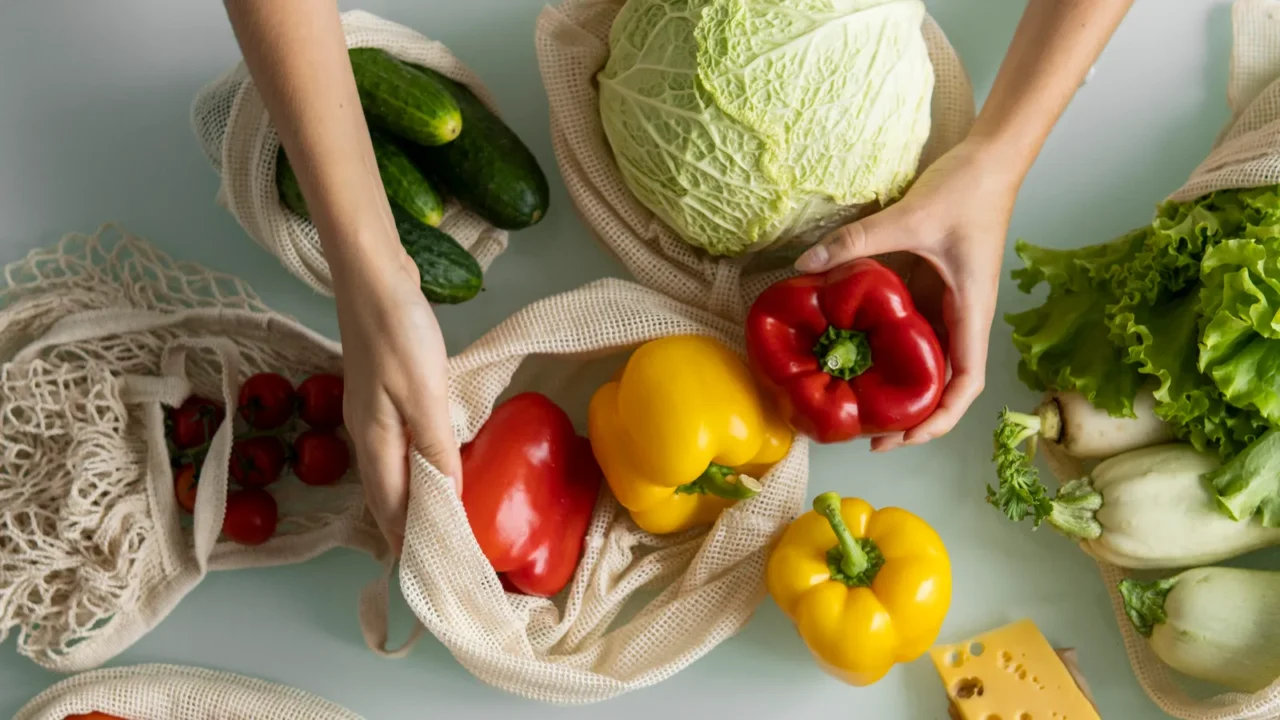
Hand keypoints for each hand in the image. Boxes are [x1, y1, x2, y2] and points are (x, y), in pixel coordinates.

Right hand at [331, 242, 461, 553]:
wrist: (372, 274)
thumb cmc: (397, 332)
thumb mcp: (423, 394)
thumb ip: (435, 449)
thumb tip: (446, 502)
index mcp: (374, 441)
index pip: (391, 508)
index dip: (408, 542)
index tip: (429, 573)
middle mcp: (367, 433)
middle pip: (387, 494)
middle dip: (408, 528)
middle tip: (440, 555)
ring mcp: (372, 412)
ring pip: (392, 470)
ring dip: (413, 498)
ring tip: (441, 521)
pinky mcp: (384, 391)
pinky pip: (400, 444)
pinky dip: (417, 465)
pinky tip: (436, 463)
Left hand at [795, 138, 1019, 451]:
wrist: (990, 158)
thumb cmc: (966, 189)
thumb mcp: (910, 216)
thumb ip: (858, 240)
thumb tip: (807, 265)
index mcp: (971, 310)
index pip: (964, 382)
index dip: (939, 417)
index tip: (905, 436)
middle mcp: (962, 316)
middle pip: (943, 384)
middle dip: (912, 417)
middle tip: (868, 436)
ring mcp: (947, 304)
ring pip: (927, 361)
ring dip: (900, 388)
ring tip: (858, 407)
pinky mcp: (931, 289)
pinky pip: (911, 330)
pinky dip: (889, 351)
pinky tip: (856, 357)